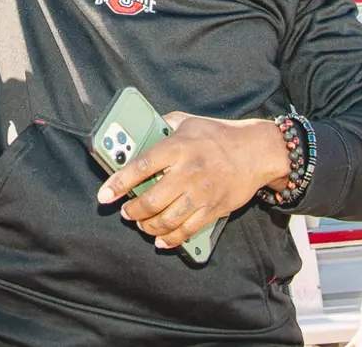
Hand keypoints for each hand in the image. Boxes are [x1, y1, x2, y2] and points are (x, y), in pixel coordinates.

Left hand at [96, 113, 288, 249]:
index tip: (104, 195)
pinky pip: (187, 230)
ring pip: (167, 219)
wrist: (257, 151)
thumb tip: (144, 127)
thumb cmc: (219, 134)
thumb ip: (164, 124)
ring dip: (148, 226)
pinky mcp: (213, 209)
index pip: (141, 166)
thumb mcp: (188, 121)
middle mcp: (188, 172)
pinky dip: (171, 239)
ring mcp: (201, 193)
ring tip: (141, 224)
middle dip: (133, 211)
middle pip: (151, 200)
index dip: (119, 183)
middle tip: (125, 211)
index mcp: (178, 148)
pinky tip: (161, 239)